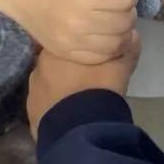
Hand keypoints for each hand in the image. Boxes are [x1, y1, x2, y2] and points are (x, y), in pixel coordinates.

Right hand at [0, 0, 137, 61]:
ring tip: (113, 23)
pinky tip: (103, 37)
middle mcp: (79, 20)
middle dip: (127, 12)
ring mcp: (71, 40)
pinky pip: (99, 56)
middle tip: (118, 7)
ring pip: (116, 43)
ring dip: (120, 32)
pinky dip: (107, 48)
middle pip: (124, 22)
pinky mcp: (64, 52)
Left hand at [26, 36, 141, 136]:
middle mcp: (38, 67)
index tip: (90, 57)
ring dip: (60, 90)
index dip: (79, 50)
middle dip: (67, 70)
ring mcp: (32, 92)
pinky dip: (56, 110)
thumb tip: (131, 35)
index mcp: (55, 50)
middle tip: (87, 79)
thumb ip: (126, 48)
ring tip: (79, 101)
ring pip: (48, 86)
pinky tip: (70, 118)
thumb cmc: (99, 89)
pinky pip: (45, 108)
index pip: (65, 43)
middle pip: (54, 64)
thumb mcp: (120, 65)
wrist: (82, 129)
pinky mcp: (33, 115)